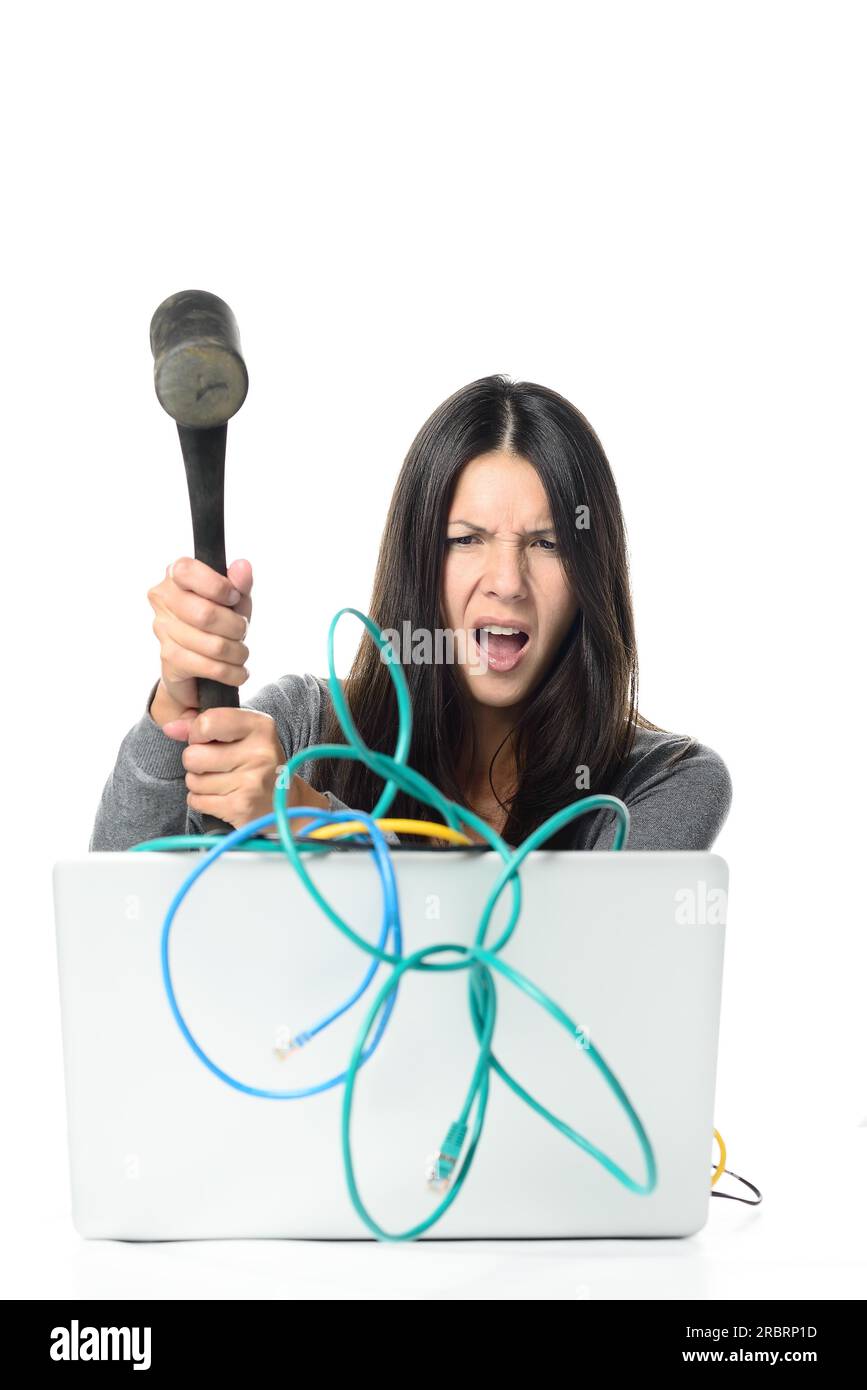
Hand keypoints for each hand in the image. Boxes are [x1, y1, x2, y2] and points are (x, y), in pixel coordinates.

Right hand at [147, 556, 252, 719]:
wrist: (198, 666)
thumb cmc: (217, 624)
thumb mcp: (234, 601)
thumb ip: (240, 583)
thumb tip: (242, 566)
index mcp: (175, 576)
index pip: (187, 571)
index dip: (218, 587)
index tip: (233, 598)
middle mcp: (162, 599)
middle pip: (205, 614)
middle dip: (236, 627)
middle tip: (242, 631)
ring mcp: (162, 630)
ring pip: (213, 645)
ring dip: (238, 653)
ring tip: (240, 653)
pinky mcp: (169, 659)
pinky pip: (209, 667)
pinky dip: (232, 672)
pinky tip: (237, 672)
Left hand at [164, 705, 328, 831]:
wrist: (286, 803)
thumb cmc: (256, 763)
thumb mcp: (240, 735)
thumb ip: (203, 725)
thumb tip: (170, 728)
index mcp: (261, 727)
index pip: (207, 722)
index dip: (197, 733)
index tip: (207, 739)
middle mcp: (260, 752)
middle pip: (193, 755)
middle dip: (195, 762)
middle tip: (215, 765)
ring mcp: (251, 782)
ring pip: (193, 780)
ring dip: (199, 783)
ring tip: (221, 782)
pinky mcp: (241, 807)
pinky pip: (197, 800)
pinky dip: (202, 800)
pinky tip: (221, 797)